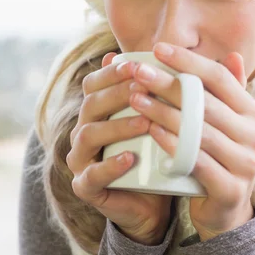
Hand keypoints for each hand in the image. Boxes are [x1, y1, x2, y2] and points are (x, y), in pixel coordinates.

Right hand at [66, 53, 172, 244]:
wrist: (155, 201)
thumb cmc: (158, 153)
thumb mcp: (160, 119)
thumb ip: (160, 91)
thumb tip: (173, 53)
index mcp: (96, 111)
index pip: (94, 83)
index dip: (112, 72)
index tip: (138, 64)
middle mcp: (83, 130)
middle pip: (91, 104)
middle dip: (117, 92)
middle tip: (143, 86)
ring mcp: (81, 159)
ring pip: (89, 134)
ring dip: (118, 126)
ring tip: (145, 122)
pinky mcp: (86, 186)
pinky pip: (92, 174)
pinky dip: (110, 165)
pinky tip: (131, 157)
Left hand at [129, 43, 254, 241]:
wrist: (224, 212)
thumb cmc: (215, 156)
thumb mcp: (224, 121)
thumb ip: (226, 90)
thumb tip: (231, 54)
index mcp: (252, 112)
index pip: (219, 78)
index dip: (189, 61)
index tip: (158, 49)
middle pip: (206, 101)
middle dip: (168, 83)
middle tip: (138, 72)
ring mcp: (246, 163)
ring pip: (199, 130)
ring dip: (164, 111)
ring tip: (135, 98)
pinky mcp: (231, 188)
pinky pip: (197, 160)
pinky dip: (172, 144)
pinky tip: (150, 130)